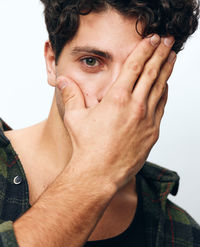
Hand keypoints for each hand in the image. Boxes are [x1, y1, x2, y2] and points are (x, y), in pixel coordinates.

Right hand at [56, 34, 175, 188]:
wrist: (99, 174)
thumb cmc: (86, 148)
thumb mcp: (75, 118)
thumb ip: (71, 96)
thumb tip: (63, 81)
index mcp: (117, 99)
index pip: (134, 67)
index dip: (144, 50)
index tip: (152, 39)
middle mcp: (135, 107)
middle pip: (152, 73)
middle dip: (161, 53)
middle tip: (168, 40)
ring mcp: (147, 120)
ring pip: (160, 89)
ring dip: (166, 71)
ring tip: (172, 58)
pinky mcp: (152, 133)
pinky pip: (161, 108)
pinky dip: (164, 94)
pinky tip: (165, 87)